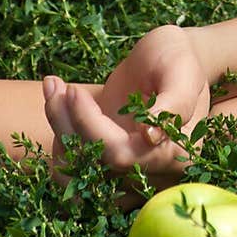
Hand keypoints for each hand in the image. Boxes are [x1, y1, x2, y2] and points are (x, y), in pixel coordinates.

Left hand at [43, 25, 210, 186]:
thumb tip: (152, 136)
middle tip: (55, 83)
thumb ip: (175, 103)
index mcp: (176, 157)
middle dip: (65, 125)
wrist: (171, 61)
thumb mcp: (182, 70)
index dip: (90, 127)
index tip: (74, 90)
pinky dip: (58, 137)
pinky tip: (57, 100)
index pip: (121, 155)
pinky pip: (71, 170)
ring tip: (54, 88)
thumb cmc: (179, 60)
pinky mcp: (106, 166)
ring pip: (76, 174)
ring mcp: (126, 175)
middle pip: (92, 168)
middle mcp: (151, 176)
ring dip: (58, 131)